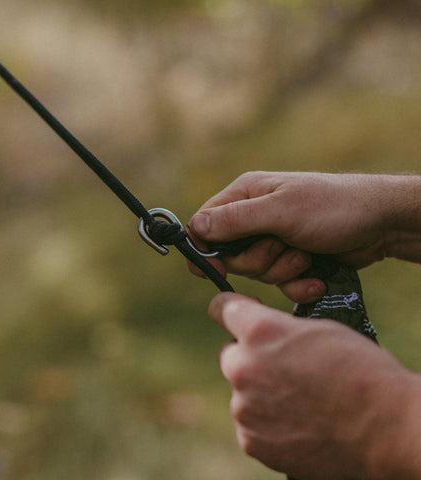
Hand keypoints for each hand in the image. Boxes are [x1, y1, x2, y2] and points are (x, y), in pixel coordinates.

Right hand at [188, 172, 394, 302]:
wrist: (380, 224)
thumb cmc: (332, 207)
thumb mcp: (281, 211)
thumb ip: (236, 220)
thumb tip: (195, 227)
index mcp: (245, 196)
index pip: (205, 224)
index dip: (206, 248)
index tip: (216, 266)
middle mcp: (255, 217)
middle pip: (231, 255)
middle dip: (259, 259)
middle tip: (282, 245)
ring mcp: (273, 239)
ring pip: (256, 272)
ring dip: (283, 270)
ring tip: (306, 254)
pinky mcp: (291, 259)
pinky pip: (279, 283)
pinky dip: (297, 284)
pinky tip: (315, 276)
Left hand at [210, 293, 420, 479]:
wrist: (387, 427)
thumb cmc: (359, 370)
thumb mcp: (317, 329)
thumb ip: (277, 328)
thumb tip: (257, 333)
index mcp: (259, 331)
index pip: (222, 307)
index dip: (227, 307)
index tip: (231, 312)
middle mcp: (243, 366)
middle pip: (231, 354)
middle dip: (250, 357)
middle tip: (283, 367)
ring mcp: (244, 406)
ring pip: (241, 390)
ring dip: (259, 391)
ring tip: (299, 399)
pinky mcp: (251, 440)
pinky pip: (250, 422)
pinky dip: (266, 420)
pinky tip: (297, 421)